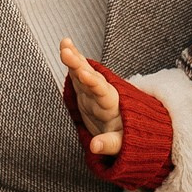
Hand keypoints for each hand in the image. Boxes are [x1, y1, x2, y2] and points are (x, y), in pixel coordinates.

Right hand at [58, 39, 122, 155]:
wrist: (126, 126)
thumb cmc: (123, 136)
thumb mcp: (121, 143)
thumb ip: (109, 144)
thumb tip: (94, 147)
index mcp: (112, 105)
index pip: (102, 91)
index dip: (92, 83)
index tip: (83, 74)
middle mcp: (102, 92)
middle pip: (90, 76)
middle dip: (78, 64)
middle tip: (66, 52)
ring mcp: (92, 89)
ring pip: (83, 70)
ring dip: (74, 58)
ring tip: (64, 44)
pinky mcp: (85, 88)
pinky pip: (78, 71)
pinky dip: (72, 59)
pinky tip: (65, 46)